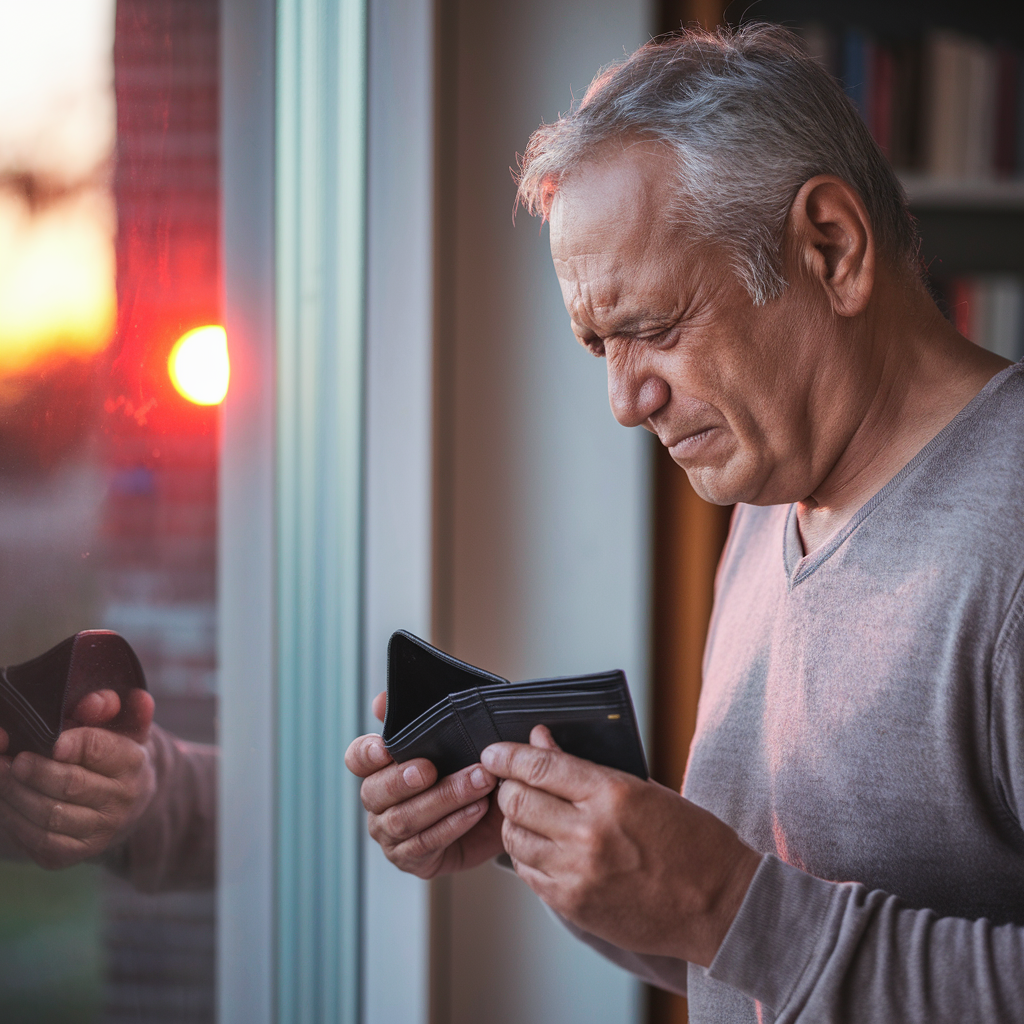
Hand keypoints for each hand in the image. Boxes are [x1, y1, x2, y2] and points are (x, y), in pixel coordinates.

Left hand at [0, 688, 156, 868]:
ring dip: (17, 795)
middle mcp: (122, 798)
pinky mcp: (77, 853)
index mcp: (132, 761)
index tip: (50, 740)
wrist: (128, 799)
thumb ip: (109, 705)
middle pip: (71, 785)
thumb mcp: (119, 723)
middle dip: (35, 771)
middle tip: (14, 759)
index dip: (72, 743)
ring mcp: (101, 830)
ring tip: (2, 775)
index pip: (99, 750)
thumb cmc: (113, 752)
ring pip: (51, 816)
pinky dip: (17, 821)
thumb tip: (92, 702)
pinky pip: (41, 841)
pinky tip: (7, 802)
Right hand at [344, 691, 503, 877]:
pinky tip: (476, 809)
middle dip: (403, 779)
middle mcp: (378, 801)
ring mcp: (390, 833)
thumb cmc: (465, 767)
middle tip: (430, 768)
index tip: (385, 748)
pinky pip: (425, 844)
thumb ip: (421, 716)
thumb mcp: (452, 738)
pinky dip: (453, 824)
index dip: (366, 753)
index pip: (358, 758)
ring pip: (403, 819)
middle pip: (376, 792)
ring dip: (443, 799)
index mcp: (380, 766)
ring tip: (477, 783)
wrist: (496, 811)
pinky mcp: (410, 858)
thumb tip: (382, 700)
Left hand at [483, 725, 761, 967]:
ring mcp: (578, 873)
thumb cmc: (691, 840)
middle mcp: (589, 833)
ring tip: (526, 814)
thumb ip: (585, 769)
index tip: (493, 751)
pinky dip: (526, 855)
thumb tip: (540, 742)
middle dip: (506, 786)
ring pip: (515, 837)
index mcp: (612, 794)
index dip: (508, 755)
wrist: (721, 904)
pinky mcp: (574, 904)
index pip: (540, 766)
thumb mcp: (643, 789)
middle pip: (517, 800)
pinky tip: (541, 846)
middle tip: (510, 781)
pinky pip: (528, 873)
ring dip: (513, 821)